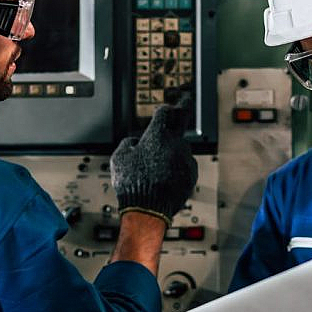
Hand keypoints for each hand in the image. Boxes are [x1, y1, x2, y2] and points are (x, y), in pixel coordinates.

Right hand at [110, 101, 197, 224]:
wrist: (148, 210)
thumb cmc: (132, 183)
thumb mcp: (119, 158)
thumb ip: (129, 144)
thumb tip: (136, 142)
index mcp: (157, 135)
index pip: (166, 112)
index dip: (165, 109)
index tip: (168, 108)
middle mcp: (175, 143)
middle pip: (181, 122)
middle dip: (183, 109)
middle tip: (186, 100)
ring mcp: (186, 159)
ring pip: (180, 149)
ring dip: (172, 152)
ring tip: (157, 169)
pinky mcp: (191, 174)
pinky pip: (185, 165)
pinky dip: (177, 168)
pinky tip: (165, 179)